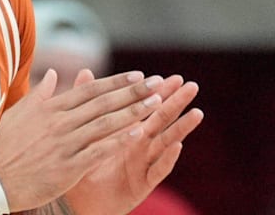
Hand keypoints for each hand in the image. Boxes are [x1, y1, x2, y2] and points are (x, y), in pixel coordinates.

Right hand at [0, 69, 164, 211]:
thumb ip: (41, 93)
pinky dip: (118, 141)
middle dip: (133, 92)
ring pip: (105, 124)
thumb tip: (54, 73)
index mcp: (50, 108)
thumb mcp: (18, 112)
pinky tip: (137, 134)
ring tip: (155, 104)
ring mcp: (65, 144)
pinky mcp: (68, 166)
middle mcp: (60, 122)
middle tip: (158, 83)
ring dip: (133, 112)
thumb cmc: (3, 146)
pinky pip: (98, 151)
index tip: (138, 75)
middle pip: (103, 103)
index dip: (116, 82)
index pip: (90, 90)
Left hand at [64, 71, 203, 214]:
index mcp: (128, 131)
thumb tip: (84, 72)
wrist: (77, 201)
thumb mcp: (85, 131)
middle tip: (192, 86)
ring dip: (181, 128)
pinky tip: (177, 145)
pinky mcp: (142, 185)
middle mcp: (140, 146)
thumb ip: (87, 103)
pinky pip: (157, 170)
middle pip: (161, 121)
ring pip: (166, 143)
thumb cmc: (82, 166)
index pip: (147, 107)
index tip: (175, 76)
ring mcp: (144, 165)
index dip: (161, 92)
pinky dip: (167, 158)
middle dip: (177, 103)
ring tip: (197, 112)